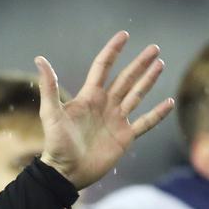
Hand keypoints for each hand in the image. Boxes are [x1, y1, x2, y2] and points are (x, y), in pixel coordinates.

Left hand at [36, 32, 172, 189]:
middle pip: (126, 78)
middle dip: (140, 63)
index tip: (124, 35)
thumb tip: (40, 59)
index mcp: (89, 97)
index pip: (103, 67)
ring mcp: (116, 120)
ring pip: (136, 95)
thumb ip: (49, 87)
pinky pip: (145, 123)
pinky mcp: (125, 137)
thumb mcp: (51, 113)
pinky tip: (169, 102)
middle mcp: (105, 105)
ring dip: (148, 80)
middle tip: (154, 48)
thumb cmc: (56, 144)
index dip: (113, 51)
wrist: (66, 173)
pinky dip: (157, 114)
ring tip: (160, 64)